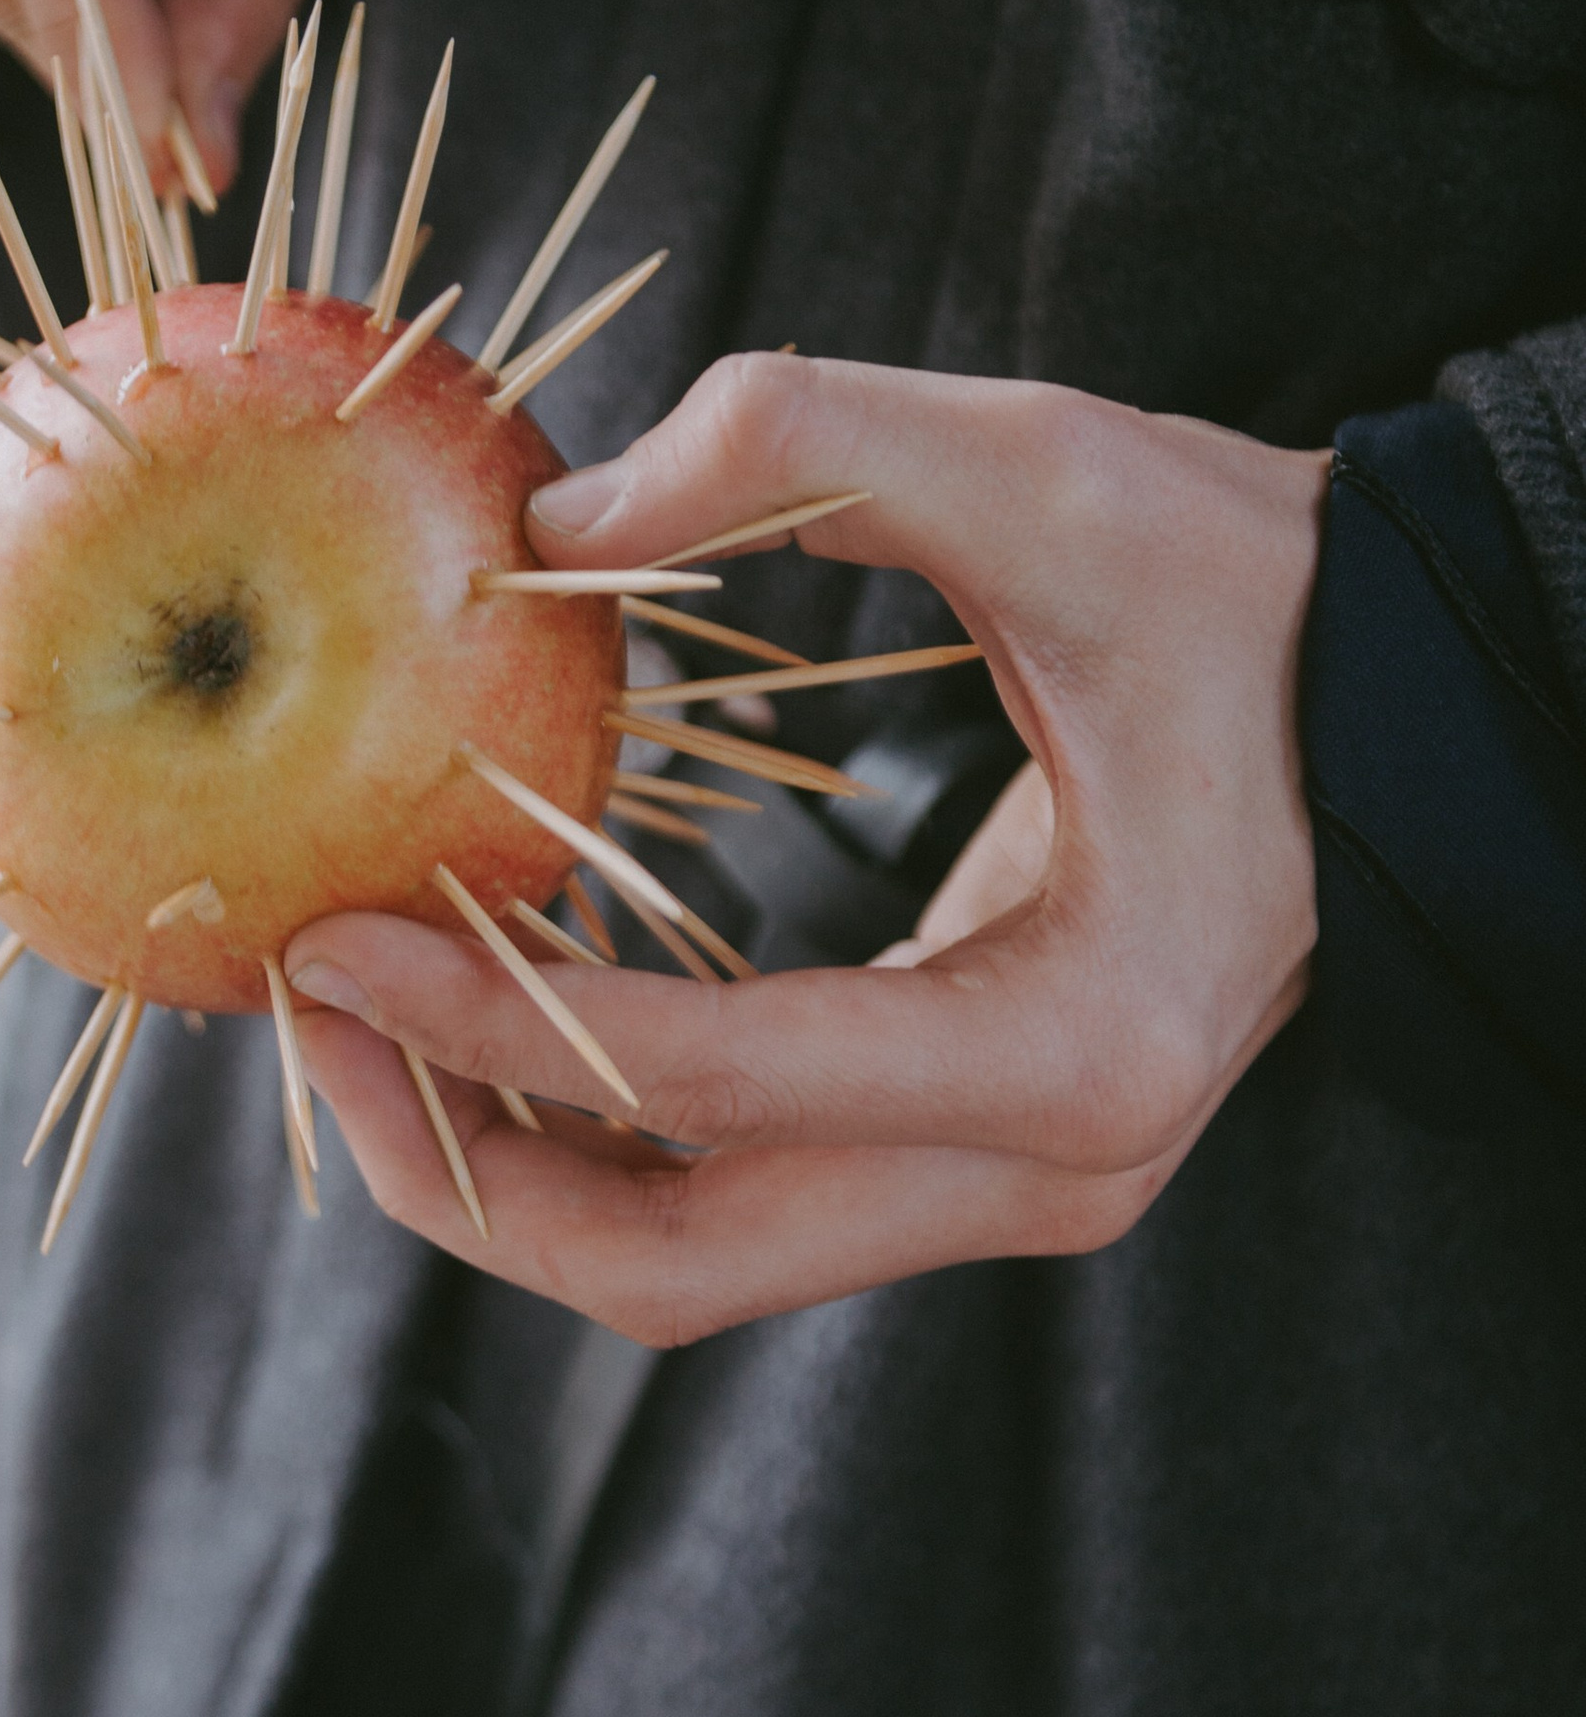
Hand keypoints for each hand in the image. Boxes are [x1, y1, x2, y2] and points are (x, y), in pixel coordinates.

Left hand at [285, 349, 1326, 1344]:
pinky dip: (593, 1126)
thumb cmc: (1254, 594)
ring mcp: (1012, 1190)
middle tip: (312, 1014)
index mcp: (1075, 1048)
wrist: (1403, 700)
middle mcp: (1047, 1174)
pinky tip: (500, 997)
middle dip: (454, 1160)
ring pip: (687, 1263)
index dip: (489, 1024)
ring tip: (367, 1009)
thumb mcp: (1055, 472)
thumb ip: (802, 452)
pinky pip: (734, 1196)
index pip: (701, 1090)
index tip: (329, 939)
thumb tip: (543, 517)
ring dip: (505, 1161)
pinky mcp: (976, 1160)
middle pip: (667, 1265)